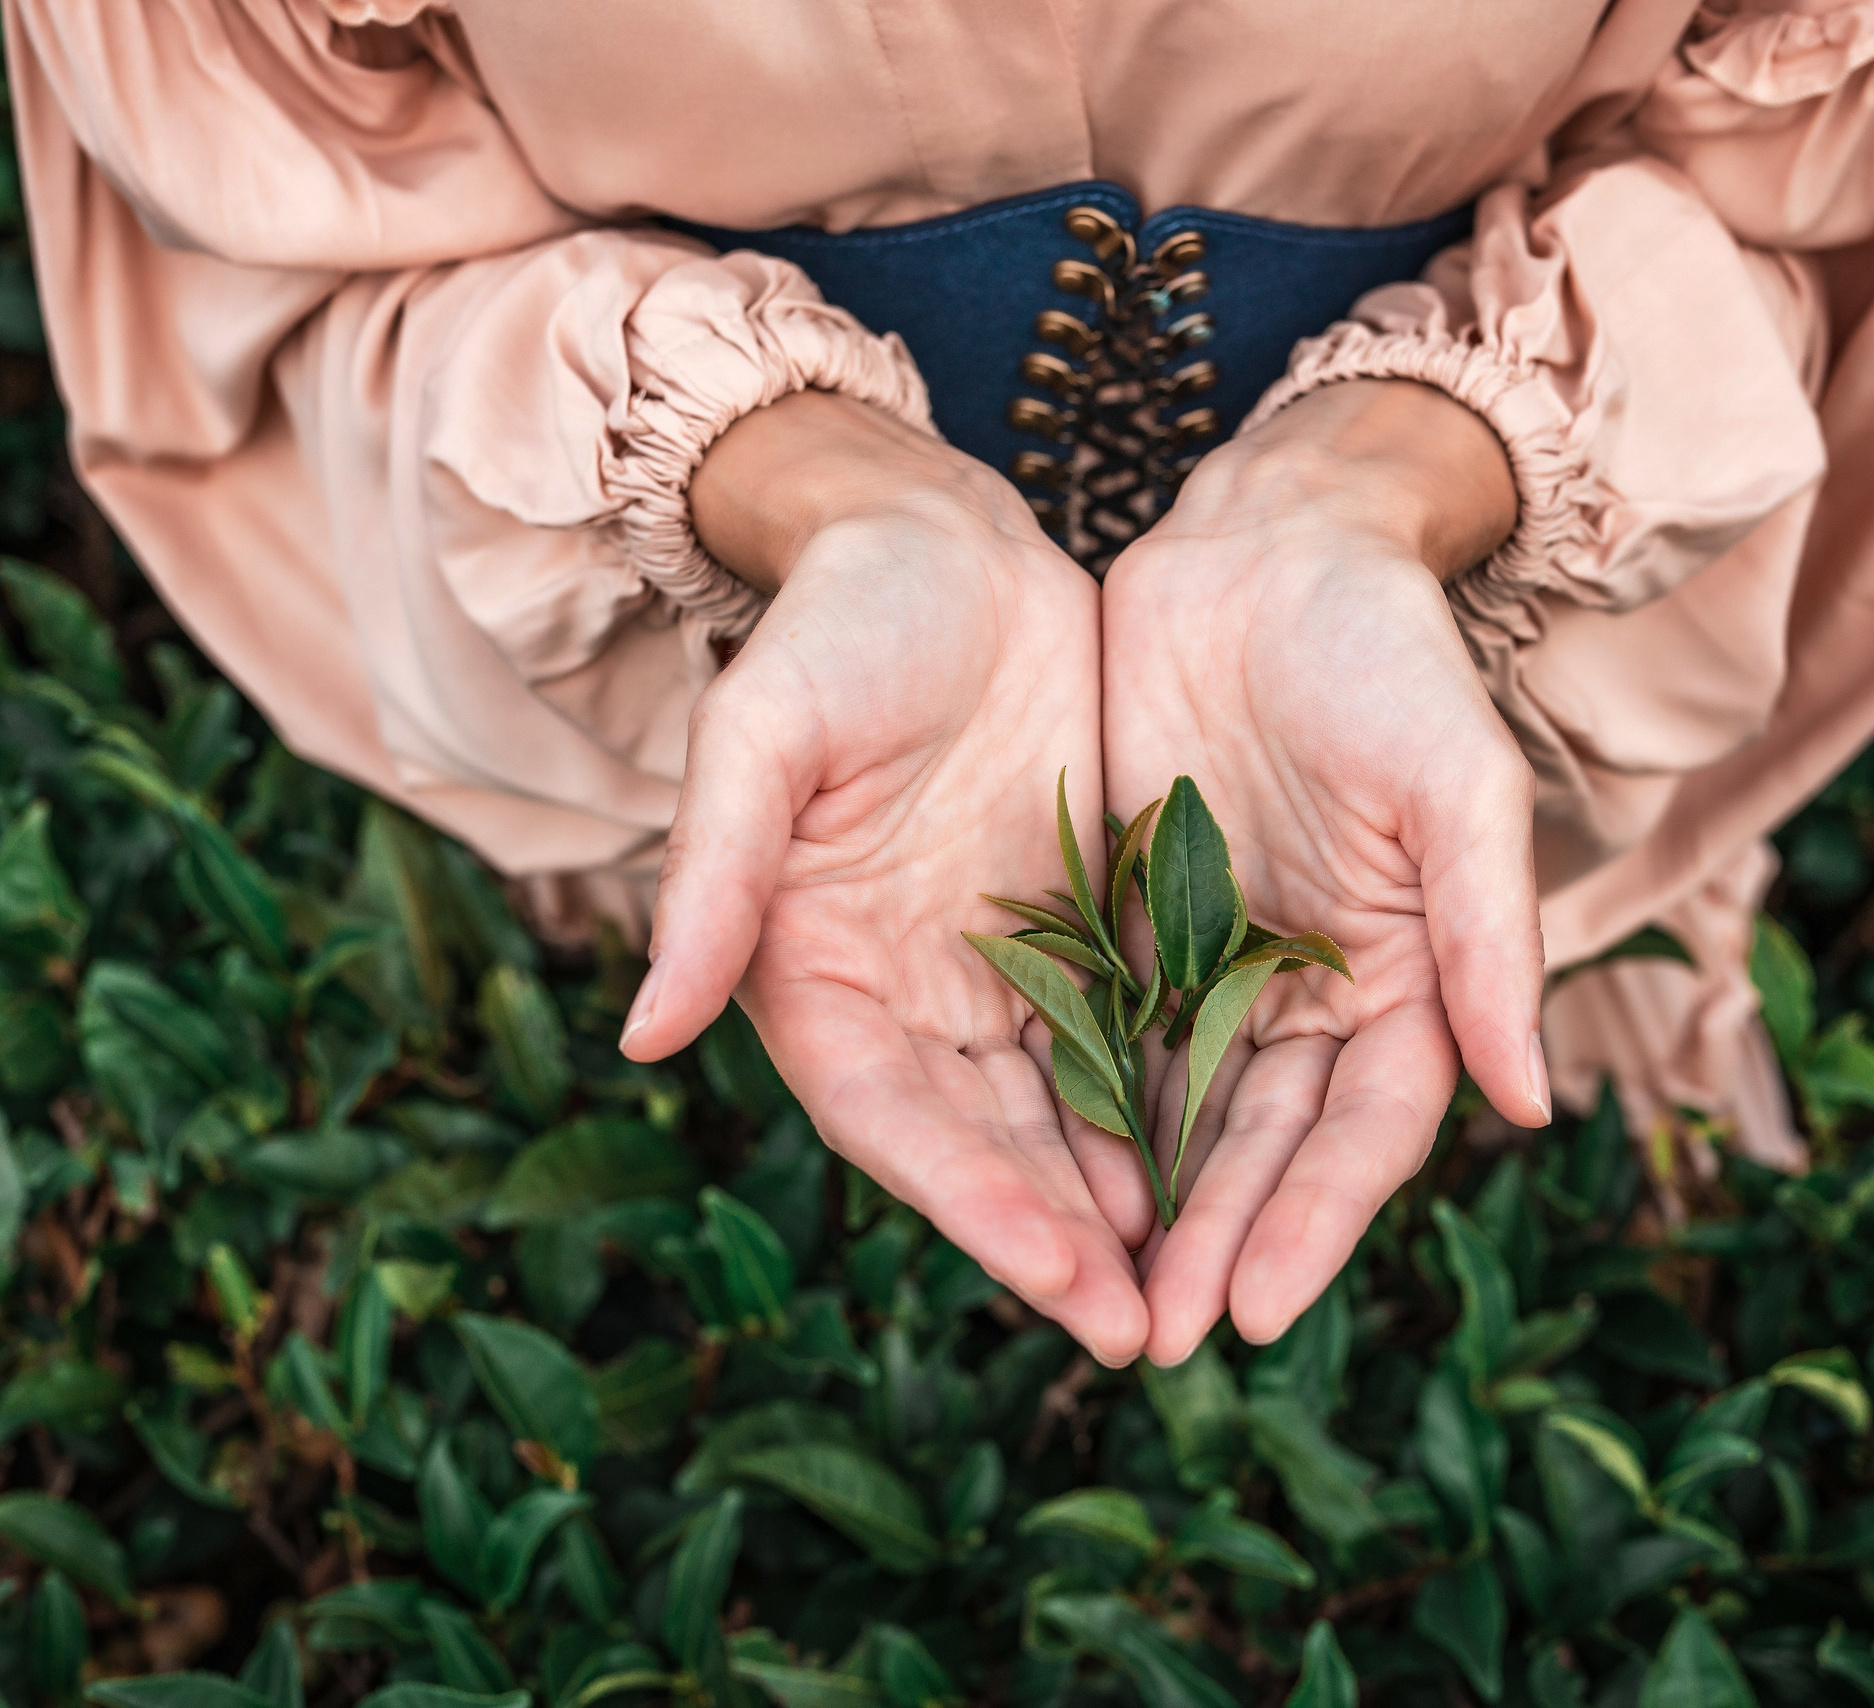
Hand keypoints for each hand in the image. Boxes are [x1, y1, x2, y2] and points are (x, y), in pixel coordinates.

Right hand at [618, 392, 1151, 1363]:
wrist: (938, 540)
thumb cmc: (837, 625)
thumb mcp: (765, 735)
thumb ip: (715, 883)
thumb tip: (640, 1038)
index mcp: (810, 972)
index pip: (890, 1119)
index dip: (969, 1200)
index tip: (1054, 1270)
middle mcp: (901, 995)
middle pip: (982, 1145)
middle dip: (1060, 1239)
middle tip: (1143, 1330)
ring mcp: (990, 968)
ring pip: (1060, 1113)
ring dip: (1119, 1202)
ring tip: (1195, 1283)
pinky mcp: (1074, 926)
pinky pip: (1125, 1034)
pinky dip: (1167, 1104)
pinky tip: (1232, 1164)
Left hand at [1103, 380, 1553, 1364]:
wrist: (1269, 547)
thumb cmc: (1385, 656)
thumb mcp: (1454, 786)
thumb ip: (1487, 939)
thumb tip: (1527, 1106)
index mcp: (1404, 978)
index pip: (1365, 1133)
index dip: (1317, 1222)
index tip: (1260, 1306)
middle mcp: (1309, 993)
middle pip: (1263, 1147)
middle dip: (1216, 1242)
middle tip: (1157, 1338)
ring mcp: (1213, 963)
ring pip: (1176, 1113)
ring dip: (1142, 1208)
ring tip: (1095, 1299)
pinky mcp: (1125, 919)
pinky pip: (1096, 1031)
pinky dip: (1072, 1109)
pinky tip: (1028, 1178)